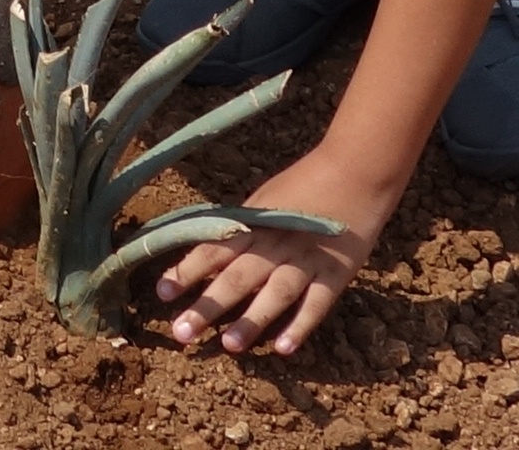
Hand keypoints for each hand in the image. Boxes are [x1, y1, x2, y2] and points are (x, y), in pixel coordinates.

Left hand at [143, 155, 388, 355]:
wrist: (356, 170)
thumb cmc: (303, 185)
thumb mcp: (264, 202)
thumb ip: (240, 230)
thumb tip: (206, 256)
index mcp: (256, 225)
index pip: (214, 249)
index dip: (187, 270)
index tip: (162, 293)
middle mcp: (277, 244)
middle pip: (238, 277)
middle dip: (208, 306)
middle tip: (182, 332)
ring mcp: (308, 260)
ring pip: (275, 293)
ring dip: (252, 320)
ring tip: (229, 345)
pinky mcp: (337, 273)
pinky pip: (318, 302)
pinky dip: (301, 325)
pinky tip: (284, 348)